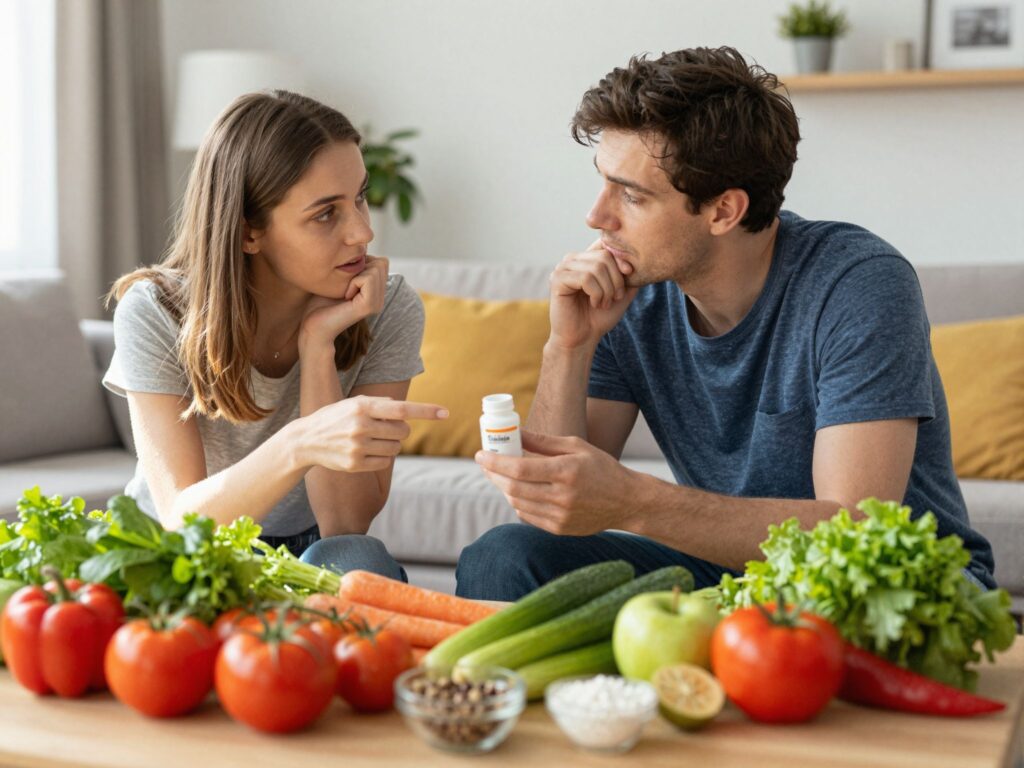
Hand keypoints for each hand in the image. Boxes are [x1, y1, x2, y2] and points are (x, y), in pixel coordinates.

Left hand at [300, 256, 388, 352]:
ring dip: (355, 274)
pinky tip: (345, 296)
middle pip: (381, 262)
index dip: (362, 262)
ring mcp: (377, 303)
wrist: (313, 326)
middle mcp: (380, 298)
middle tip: (345, 286)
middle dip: (360, 267)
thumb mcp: (340, 278)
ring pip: (376, 268)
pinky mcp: (370, 306)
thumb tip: (361, 248)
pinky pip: (368, 278)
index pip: (382, 262)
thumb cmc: (320, 302)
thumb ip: (354, 266)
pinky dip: (353, 281)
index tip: (346, 280)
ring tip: (345, 292)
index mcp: (376, 292)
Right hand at [300, 395, 447, 472]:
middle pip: (403, 431)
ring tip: (373, 439)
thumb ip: (379, 404)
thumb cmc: (335, 417)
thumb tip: (405, 409)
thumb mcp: (353, 403)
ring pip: (396, 448)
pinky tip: (366, 451)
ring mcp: (358, 447)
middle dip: (401, 430)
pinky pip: (385, 462)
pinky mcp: (355, 464)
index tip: (445, 413)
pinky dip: (382, 457)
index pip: (401, 409)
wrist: (306, 441)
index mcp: (362, 406)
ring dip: (392, 444)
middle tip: (386, 428)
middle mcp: (361, 426)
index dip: (425, 411)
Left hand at [475, 430, 638, 534]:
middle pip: (514, 488)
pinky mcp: (560, 529)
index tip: (480, 454)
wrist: (626, 502)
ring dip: (504, 488)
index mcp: (566, 471)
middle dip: (494, 475)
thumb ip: (543, 441)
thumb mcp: (576, 446)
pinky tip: (518, 491)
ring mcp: (561, 516)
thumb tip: (515, 432)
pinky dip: (518, 502)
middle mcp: (562, 496)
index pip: (519, 469)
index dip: (495, 462)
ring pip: (518, 503)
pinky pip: (527, 516)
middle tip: (486, 464)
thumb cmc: (601, 468)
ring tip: (501, 475)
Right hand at [548, 241, 638, 349]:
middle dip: (616, 280)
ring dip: (607, 290)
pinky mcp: (557, 280)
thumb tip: (638, 255)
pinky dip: (596, 293)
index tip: (629, 272)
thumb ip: (629, 274)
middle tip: (615, 298)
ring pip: (596, 267)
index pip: (606, 243)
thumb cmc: (600, 316)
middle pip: (604, 256)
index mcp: (585, 258)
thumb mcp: (622, 292)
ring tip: (604, 303)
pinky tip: (595, 304)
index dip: (621, 256)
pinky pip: (585, 278)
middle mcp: (572, 259)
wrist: (583, 338)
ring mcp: (562, 268)